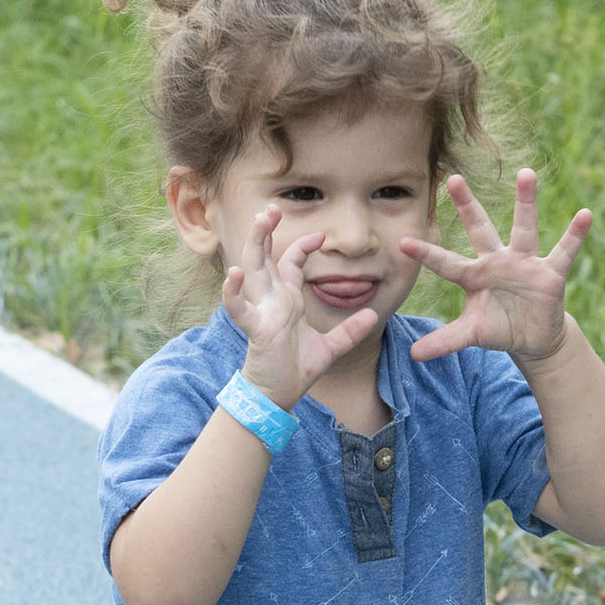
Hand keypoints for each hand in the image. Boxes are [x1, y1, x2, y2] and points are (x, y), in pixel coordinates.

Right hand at [222, 205, 379, 408]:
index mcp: (287, 300)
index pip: (290, 262)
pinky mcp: (256, 329)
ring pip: (252, 270)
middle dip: (267, 232)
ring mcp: (262, 312)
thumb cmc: (296, 369)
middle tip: (272, 208)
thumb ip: (350, 331)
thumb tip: (371, 315)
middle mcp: (272, 300)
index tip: (320, 235)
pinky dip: (233, 293)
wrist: (278, 396)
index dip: (302, 245)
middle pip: (265, 257)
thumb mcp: (331, 348)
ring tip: (259, 223)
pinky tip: (232, 275)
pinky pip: (240, 308)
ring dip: (254, 245)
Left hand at [399, 171, 592, 363]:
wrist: (532, 338)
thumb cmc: (498, 329)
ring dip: (525, 202)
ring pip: (524, 228)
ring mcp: (524, 263)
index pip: (446, 263)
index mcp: (474, 276)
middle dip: (467, 205)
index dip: (427, 254)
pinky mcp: (550, 273)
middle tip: (452, 178)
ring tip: (526, 173)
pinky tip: (585, 215)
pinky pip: (564, 251)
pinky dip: (575, 235)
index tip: (402, 243)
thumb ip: (445, 341)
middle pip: (480, 229)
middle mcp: (497, 262)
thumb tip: (413, 355)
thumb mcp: (471, 335)